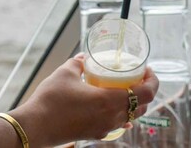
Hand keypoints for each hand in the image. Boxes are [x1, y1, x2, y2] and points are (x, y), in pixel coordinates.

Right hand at [14, 56, 158, 146]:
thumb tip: (83, 58)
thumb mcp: (65, 73)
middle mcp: (112, 117)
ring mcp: (104, 128)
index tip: (148, 70)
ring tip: (124, 89)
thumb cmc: (52, 99)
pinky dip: (120, 114)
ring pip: (130, 117)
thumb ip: (77, 63)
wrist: (37, 126)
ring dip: (133, 103)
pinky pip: (116, 124)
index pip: (146, 94)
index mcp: (110, 101)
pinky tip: (111, 108)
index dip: (153, 81)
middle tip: (137, 77)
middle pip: (142, 107)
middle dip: (144, 92)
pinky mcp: (95, 134)